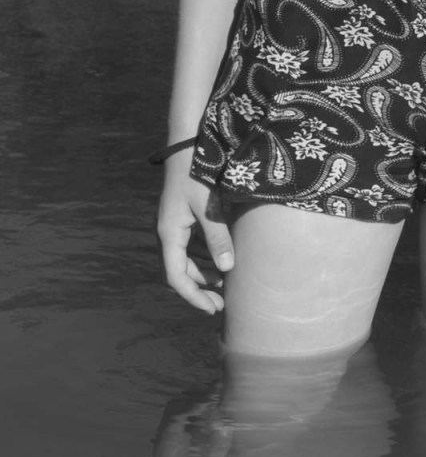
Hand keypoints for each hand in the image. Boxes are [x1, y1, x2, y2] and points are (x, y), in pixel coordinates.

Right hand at [157, 154, 233, 314]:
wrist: (186, 146)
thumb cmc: (197, 175)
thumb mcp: (209, 207)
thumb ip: (218, 237)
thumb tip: (227, 270)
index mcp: (169, 234)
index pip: (176, 278)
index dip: (193, 296)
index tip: (212, 309)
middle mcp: (167, 233)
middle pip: (179, 272)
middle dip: (199, 289)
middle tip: (221, 303)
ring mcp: (172, 226)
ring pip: (183, 260)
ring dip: (201, 274)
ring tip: (224, 284)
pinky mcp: (180, 218)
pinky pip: (189, 246)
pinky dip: (202, 257)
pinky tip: (220, 259)